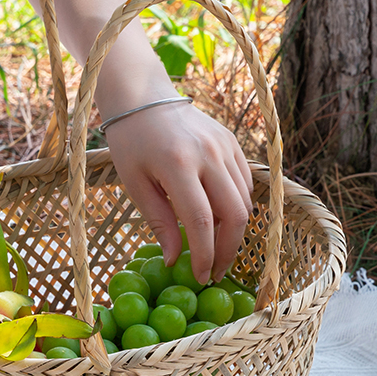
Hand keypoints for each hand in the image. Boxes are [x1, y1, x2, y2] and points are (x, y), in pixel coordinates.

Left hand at [104, 102, 253, 284]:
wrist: (144, 97)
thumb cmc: (131, 143)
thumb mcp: (135, 184)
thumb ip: (158, 222)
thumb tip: (174, 260)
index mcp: (178, 164)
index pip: (201, 220)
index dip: (204, 254)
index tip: (199, 278)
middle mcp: (209, 154)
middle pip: (235, 214)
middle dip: (228, 250)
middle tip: (214, 272)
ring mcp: (226, 146)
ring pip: (246, 201)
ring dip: (235, 232)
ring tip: (216, 251)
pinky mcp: (233, 142)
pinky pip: (245, 184)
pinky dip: (238, 207)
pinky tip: (221, 221)